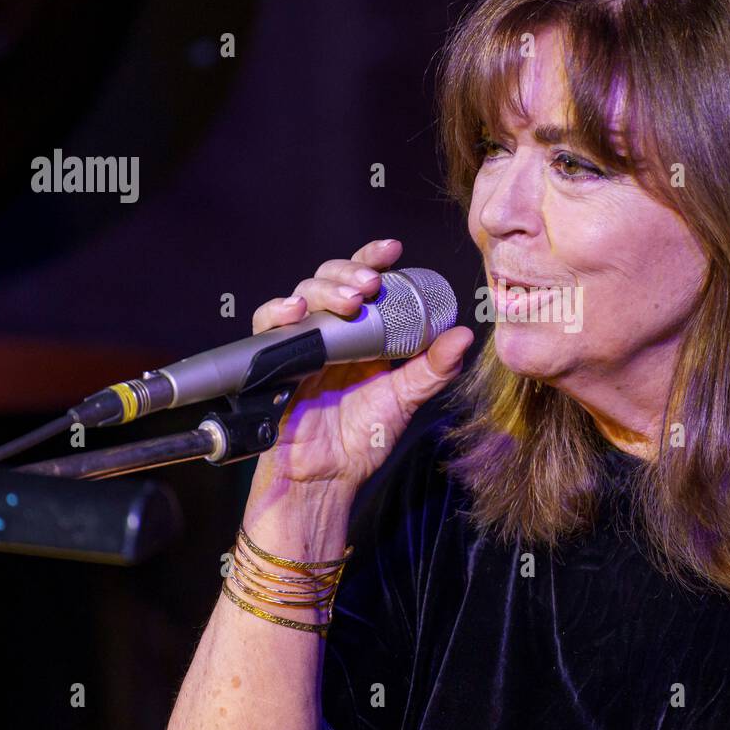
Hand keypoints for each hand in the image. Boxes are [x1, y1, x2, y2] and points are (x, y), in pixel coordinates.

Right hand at [247, 239, 473, 491]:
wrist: (326, 478)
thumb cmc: (363, 439)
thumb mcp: (405, 398)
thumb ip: (433, 368)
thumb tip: (464, 335)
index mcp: (361, 333)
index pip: (363, 282)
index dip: (373, 259)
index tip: (393, 250)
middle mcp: (329, 332)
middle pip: (330, 279)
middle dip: (349, 271)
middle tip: (370, 282)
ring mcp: (300, 344)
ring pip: (302, 294)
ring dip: (324, 288)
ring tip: (349, 298)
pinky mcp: (272, 361)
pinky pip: (266, 327)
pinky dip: (277, 312)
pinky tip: (295, 310)